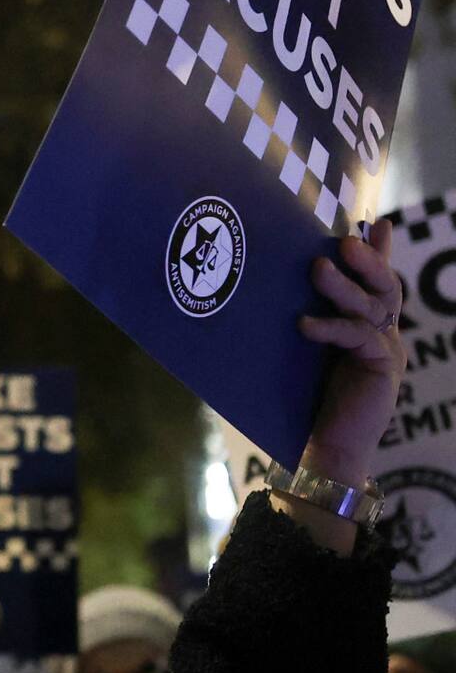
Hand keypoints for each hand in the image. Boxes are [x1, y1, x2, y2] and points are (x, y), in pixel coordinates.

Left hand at [299, 217, 404, 486]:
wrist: (328, 449)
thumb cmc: (312, 401)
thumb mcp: (311, 352)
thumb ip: (312, 321)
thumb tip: (283, 289)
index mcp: (372, 327)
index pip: (378, 282)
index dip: (380, 252)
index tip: (377, 222)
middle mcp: (386, 335)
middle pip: (385, 287)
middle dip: (369, 261)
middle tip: (348, 239)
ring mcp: (388, 351)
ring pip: (372, 307)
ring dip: (345, 286)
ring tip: (319, 268)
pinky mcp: (383, 369)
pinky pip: (359, 337)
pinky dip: (331, 327)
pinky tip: (305, 324)